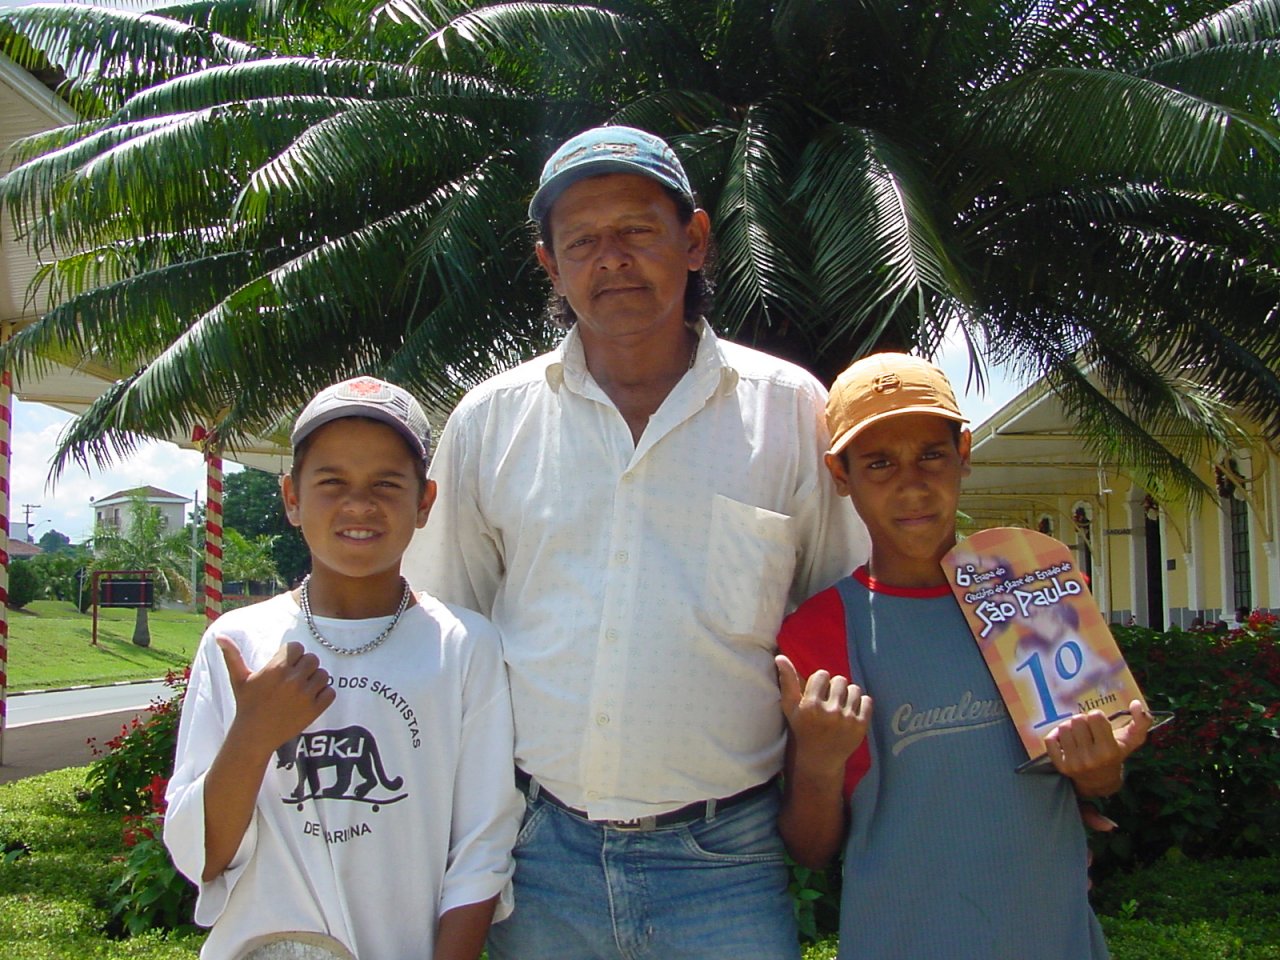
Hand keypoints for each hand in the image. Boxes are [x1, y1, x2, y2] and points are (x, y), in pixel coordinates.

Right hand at [218, 636, 335, 753]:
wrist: (254, 735)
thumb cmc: (247, 705)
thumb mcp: (239, 679)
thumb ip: (232, 656)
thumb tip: (220, 636)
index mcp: (276, 669)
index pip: (297, 647)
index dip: (292, 655)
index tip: (286, 665)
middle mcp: (293, 680)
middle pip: (312, 659)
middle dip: (304, 666)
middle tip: (294, 678)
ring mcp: (306, 695)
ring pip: (323, 675)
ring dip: (315, 680)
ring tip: (302, 688)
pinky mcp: (315, 709)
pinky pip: (330, 692)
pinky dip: (324, 694)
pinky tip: (310, 699)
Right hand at [776, 655, 871, 773]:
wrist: (819, 760)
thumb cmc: (802, 730)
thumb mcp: (790, 708)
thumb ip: (787, 681)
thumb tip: (780, 657)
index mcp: (811, 705)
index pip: (822, 675)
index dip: (820, 682)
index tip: (817, 692)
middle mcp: (830, 711)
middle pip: (840, 680)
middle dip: (834, 687)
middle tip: (830, 699)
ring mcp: (847, 719)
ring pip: (854, 689)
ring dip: (848, 694)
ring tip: (841, 704)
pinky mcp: (861, 727)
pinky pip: (867, 701)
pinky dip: (861, 703)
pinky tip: (851, 711)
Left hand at [1046, 699, 1151, 794]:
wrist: (1101, 781)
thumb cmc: (1116, 754)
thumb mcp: (1131, 740)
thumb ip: (1141, 722)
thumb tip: (1136, 703)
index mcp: (1109, 750)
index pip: (1094, 717)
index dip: (1096, 716)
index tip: (1099, 724)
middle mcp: (1091, 757)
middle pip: (1077, 720)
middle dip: (1082, 721)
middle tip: (1087, 729)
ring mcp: (1074, 762)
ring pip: (1063, 727)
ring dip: (1069, 727)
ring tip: (1077, 734)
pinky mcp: (1060, 766)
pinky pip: (1049, 739)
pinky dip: (1055, 736)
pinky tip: (1064, 740)